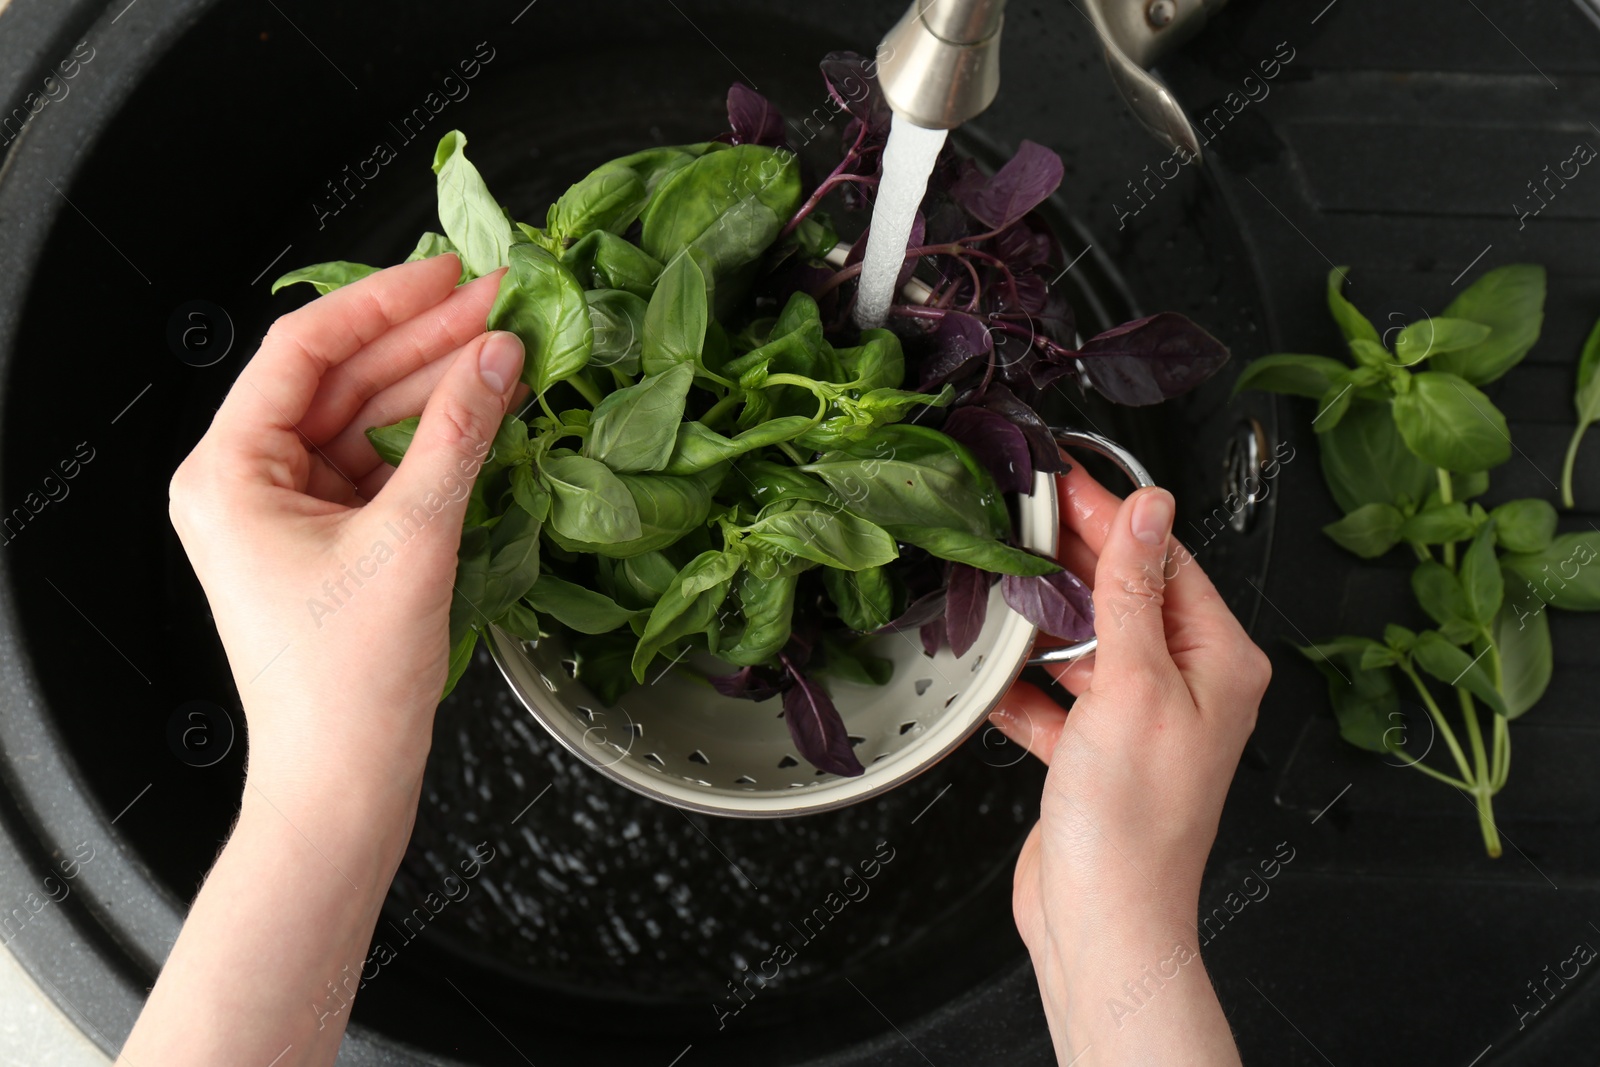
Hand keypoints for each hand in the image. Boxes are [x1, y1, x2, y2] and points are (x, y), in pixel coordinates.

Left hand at [167, 254, 521, 811]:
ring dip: (436, 388)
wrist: (343, 786)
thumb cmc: (347, 685)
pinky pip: (383, 467)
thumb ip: (458, 436)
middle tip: (502, 303)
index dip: (383, 302)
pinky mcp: (330, 541)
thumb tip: (499, 353)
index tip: (451, 272)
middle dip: (424, 341)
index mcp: (228, 472)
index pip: (304, 350)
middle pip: (341, 381)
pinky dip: (434, 440)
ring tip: (508, 350)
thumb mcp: (411, 542)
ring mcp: (289, 513)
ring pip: (368, 421)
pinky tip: (484, 410)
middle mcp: (247, 483)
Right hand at [991, 464, 1269, 1064]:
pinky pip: (1058, 701)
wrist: (1102, 921)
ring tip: (1002, 591)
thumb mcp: (1133, 685)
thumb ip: (1134, 591)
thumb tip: (1151, 508)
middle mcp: (1188, 687)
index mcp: (1219, 662)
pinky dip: (1027, 691)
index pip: (1165, 561)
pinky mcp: (1097, 755)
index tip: (1063, 478)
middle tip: (1020, 518)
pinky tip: (997, 681)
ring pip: (1088, 647)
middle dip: (1073, 563)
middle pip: (1125, 599)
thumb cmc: (1133, 823)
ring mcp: (1141, 722)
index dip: (1112, 516)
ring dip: (1046, 626)